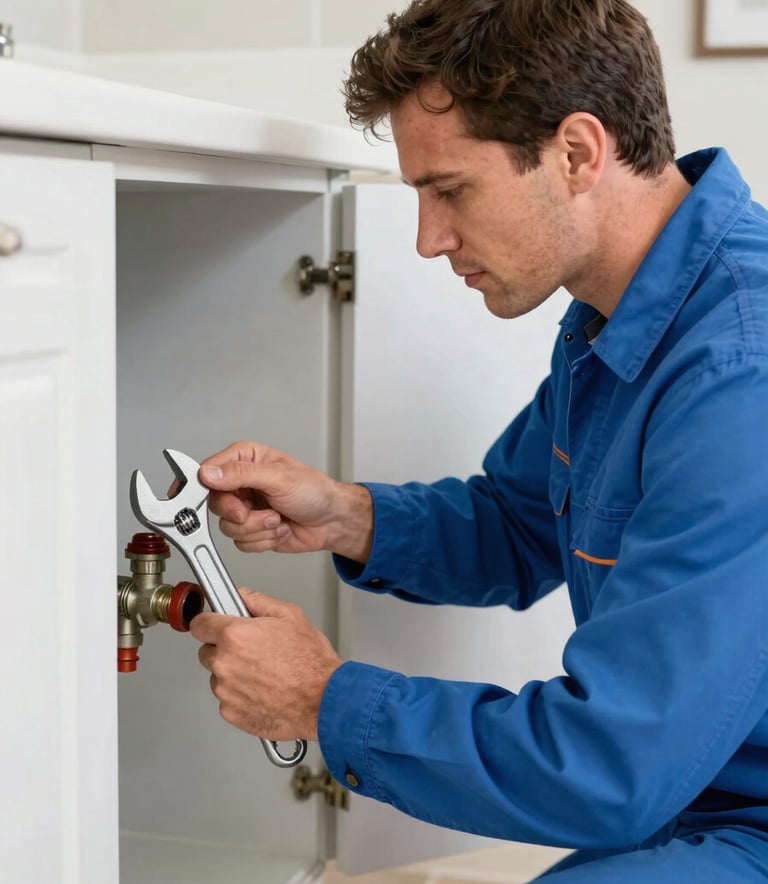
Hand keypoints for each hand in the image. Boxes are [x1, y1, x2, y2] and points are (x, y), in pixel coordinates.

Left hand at [191, 588, 341, 741]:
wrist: (323, 700)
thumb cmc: (311, 662)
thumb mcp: (290, 616)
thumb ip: (259, 602)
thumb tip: (243, 597)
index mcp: (234, 636)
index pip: (199, 625)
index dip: (208, 622)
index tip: (213, 625)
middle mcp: (225, 664)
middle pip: (207, 652)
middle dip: (223, 649)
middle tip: (251, 650)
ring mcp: (226, 691)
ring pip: (218, 678)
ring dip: (232, 674)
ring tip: (263, 673)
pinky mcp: (232, 713)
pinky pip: (227, 700)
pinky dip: (240, 695)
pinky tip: (263, 690)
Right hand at [198, 440, 372, 561]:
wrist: (332, 520)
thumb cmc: (315, 491)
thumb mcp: (278, 477)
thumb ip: (241, 474)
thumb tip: (209, 473)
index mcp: (245, 459)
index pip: (209, 472)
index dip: (210, 489)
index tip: (223, 501)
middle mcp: (241, 482)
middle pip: (216, 504)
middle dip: (242, 515)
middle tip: (261, 513)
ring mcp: (246, 507)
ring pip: (228, 527)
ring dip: (257, 529)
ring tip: (277, 519)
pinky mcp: (251, 529)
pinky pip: (241, 542)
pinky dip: (262, 540)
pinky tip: (278, 529)